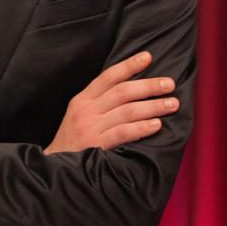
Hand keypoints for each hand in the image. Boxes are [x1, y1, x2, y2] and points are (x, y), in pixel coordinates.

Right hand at [44, 51, 177, 153]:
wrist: (54, 168)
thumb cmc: (73, 141)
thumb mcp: (78, 115)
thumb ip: (99, 103)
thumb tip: (131, 90)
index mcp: (82, 99)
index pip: (108, 76)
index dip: (129, 65)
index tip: (148, 57)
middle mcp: (86, 110)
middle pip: (122, 92)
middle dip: (148, 86)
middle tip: (169, 84)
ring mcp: (90, 128)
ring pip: (127, 111)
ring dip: (152, 106)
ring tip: (172, 104)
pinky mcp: (96, 146)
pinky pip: (123, 133)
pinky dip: (142, 128)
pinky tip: (157, 124)